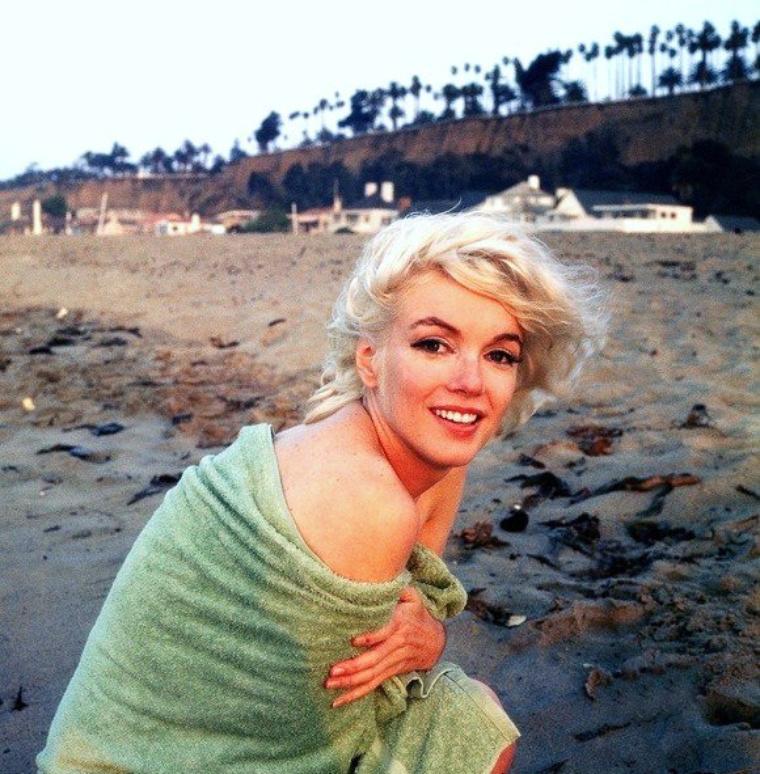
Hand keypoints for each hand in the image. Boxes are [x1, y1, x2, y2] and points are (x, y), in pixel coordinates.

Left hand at [325, 586, 445, 707]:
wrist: (435, 640)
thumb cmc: (417, 613)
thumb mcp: (413, 596)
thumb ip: (398, 588)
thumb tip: (383, 575)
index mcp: (400, 624)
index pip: (385, 632)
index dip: (371, 638)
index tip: (353, 640)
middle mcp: (397, 645)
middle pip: (375, 659)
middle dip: (354, 666)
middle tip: (333, 670)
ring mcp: (394, 662)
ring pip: (372, 675)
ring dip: (351, 682)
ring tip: (330, 685)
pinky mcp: (391, 672)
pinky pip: (373, 685)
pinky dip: (356, 694)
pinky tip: (339, 701)